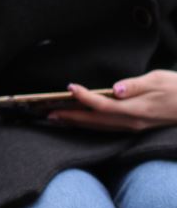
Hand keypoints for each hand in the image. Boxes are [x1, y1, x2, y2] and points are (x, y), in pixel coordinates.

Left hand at [48, 71, 176, 130]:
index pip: (105, 105)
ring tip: (57, 118)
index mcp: (138, 109)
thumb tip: (116, 89)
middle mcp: (133, 122)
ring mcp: (134, 127)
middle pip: (96, 121)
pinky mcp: (135, 127)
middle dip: (71, 117)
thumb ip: (135, 85)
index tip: (70, 88)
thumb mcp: (158, 79)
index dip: (85, 98)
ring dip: (77, 123)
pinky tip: (79, 121)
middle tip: (48, 113)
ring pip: (100, 127)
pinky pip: (108, 128)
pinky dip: (91, 125)